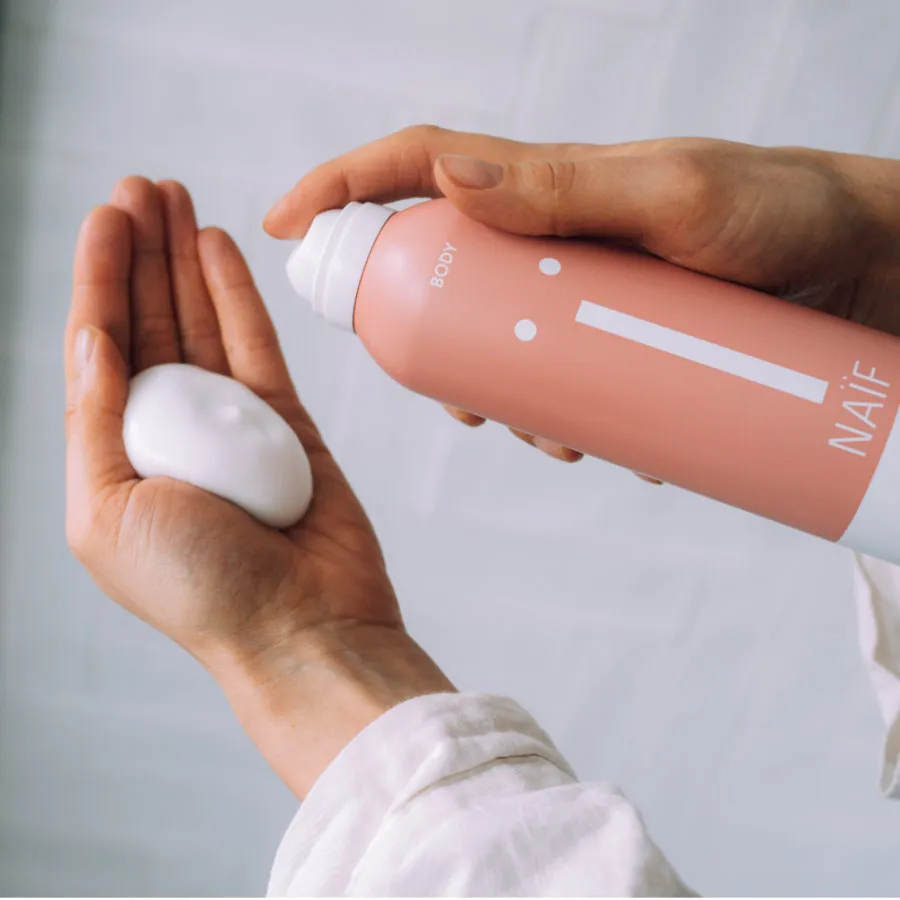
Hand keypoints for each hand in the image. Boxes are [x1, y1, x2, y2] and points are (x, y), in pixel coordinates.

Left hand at [65, 178, 452, 796]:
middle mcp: (170, 431)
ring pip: (201, 323)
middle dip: (140, 252)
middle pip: (150, 321)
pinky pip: (257, 346)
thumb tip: (91, 337)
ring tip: (173, 198)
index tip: (107, 215)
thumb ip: (97, 421)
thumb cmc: (203, 590)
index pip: (101, 347)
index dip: (98, 277)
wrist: (303, 629)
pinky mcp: (286, 423)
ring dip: (184, 261)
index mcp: (117, 455)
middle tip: (141, 187)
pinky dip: (238, 297)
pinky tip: (220, 249)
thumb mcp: (110, 511)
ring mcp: (231, 424)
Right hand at [264, 126, 899, 475]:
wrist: (858, 268)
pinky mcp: (612, 335)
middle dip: (432, 346)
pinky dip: (567, 417)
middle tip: (471, 406)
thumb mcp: (674, 195)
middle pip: (444, 281)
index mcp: (543, 187)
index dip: (343, 188)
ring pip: (499, 344)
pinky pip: (560, 379)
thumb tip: (450, 176)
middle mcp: (548, 236)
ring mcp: (579, 289)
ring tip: (563, 438)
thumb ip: (566, 185)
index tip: (284, 226)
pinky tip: (609, 443)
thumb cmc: (779, 210)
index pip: (418, 169)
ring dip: (508, 399)